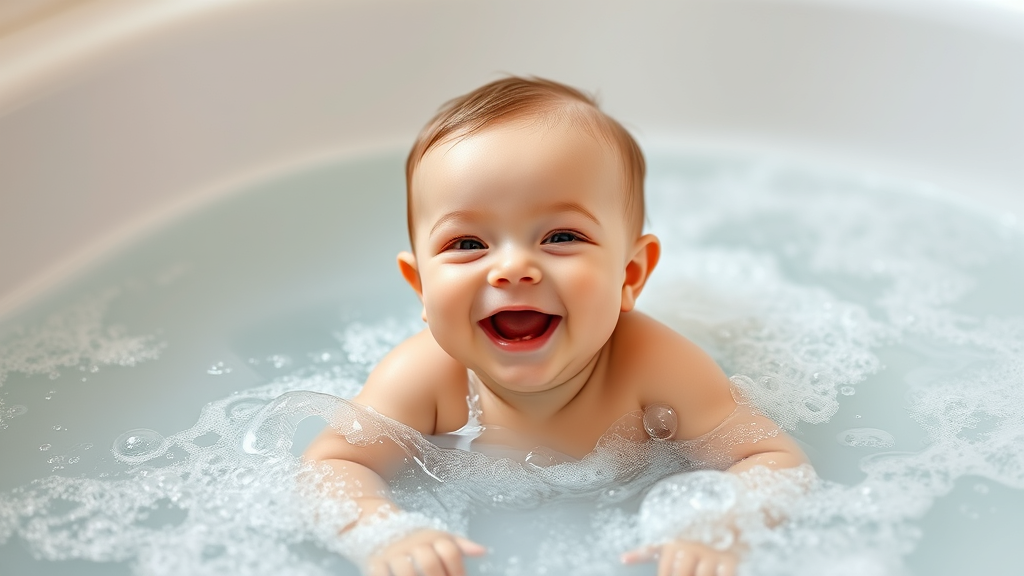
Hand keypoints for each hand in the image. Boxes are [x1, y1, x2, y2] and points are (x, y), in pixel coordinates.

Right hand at [365, 529, 485, 575]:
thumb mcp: (439, 538)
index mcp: (433, 537)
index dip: (458, 571)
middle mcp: (414, 543)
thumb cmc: (418, 538)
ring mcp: (394, 553)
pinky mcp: (376, 562)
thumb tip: (483, 551)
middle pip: (429, 562)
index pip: (449, 551)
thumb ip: (461, 546)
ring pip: (406, 570)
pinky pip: (381, 574)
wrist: (381, 523)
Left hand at [622, 539, 736, 575]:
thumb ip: (646, 551)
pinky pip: (726, 575)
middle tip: (684, 573)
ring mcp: (713, 554)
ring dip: (700, 575)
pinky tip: (717, 574)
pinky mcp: (732, 559)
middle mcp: (692, 548)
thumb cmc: (692, 528)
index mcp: (674, 543)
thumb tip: (623, 559)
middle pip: (682, 574)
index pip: (665, 572)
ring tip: (696, 572)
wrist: (726, 509)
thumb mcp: (669, 537)